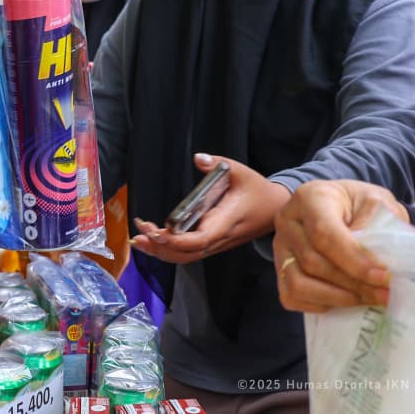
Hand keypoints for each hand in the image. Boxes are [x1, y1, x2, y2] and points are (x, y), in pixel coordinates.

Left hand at [131, 153, 290, 263]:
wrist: (275, 208)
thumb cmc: (258, 190)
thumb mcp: (241, 171)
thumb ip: (218, 163)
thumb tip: (198, 159)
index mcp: (226, 222)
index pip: (199, 239)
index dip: (176, 240)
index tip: (157, 231)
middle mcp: (219, 238)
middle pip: (187, 253)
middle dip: (161, 247)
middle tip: (139, 233)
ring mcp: (216, 243)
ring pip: (186, 256)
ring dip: (161, 252)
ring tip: (138, 240)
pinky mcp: (212, 242)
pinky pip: (189, 252)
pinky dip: (169, 250)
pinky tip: (152, 242)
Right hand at [274, 180, 407, 312]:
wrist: (343, 207)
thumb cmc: (361, 205)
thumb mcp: (377, 203)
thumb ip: (377, 227)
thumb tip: (376, 264)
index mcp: (310, 198)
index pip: (324, 234)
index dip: (354, 260)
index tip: (384, 277)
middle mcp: (287, 221)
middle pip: (313, 262)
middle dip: (353, 283)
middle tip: (386, 293)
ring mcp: (281, 247)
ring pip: (299, 283)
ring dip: (338, 297)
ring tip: (368, 299)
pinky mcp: (280, 268)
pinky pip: (292, 296)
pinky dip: (320, 304)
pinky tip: (347, 299)